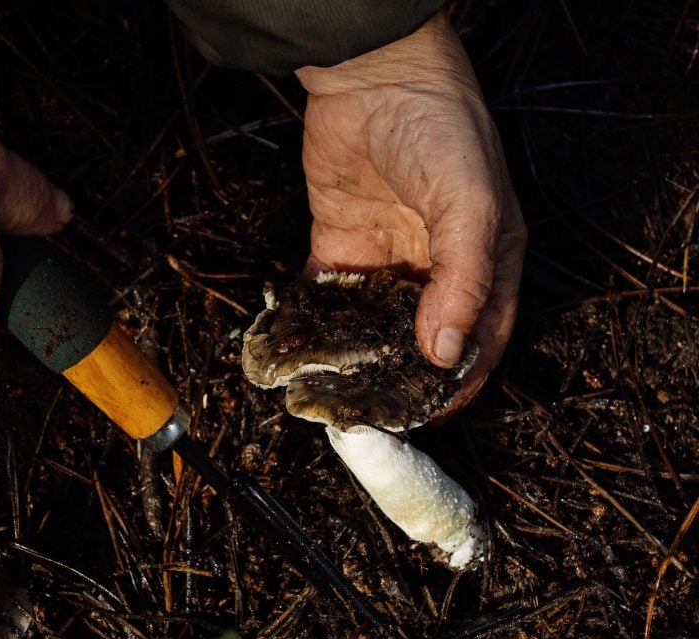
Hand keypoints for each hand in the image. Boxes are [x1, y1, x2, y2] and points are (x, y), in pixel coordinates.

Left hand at [294, 10, 526, 412]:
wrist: (373, 75)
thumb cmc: (440, 128)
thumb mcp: (470, 205)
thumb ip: (462, 280)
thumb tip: (446, 353)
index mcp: (486, 262)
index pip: (479, 340)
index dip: (456, 383)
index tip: (425, 415)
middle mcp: (438, 268)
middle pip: (422, 340)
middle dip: (399, 377)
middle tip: (370, 410)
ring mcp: (388, 258)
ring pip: (373, 325)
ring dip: (355, 357)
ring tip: (330, 389)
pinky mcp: (342, 245)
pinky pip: (330, 296)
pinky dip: (316, 322)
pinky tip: (300, 346)